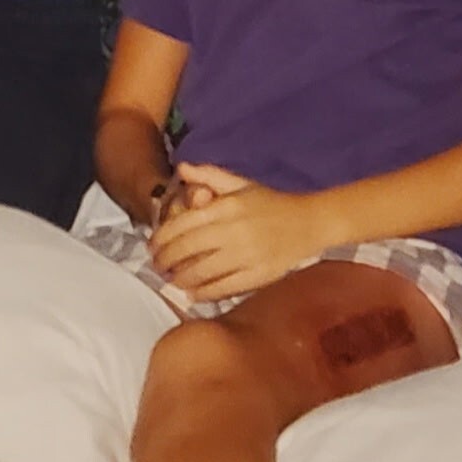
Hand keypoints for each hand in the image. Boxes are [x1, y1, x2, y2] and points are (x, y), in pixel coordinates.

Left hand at [148, 163, 331, 301]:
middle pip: (187, 250)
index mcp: (227, 206)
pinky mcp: (258, 275)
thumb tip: (182, 169)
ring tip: (172, 279)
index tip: (152, 247)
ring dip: (180, 278)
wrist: (309, 222)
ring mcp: (246, 255)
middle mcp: (233, 230)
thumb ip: (210, 175)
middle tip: (157, 266)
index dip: (161, 238)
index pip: (182, 225)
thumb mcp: (241, 184)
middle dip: (165, 260)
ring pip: (201, 272)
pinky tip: (193, 292)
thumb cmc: (271, 203)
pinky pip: (223, 288)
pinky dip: (203, 293)